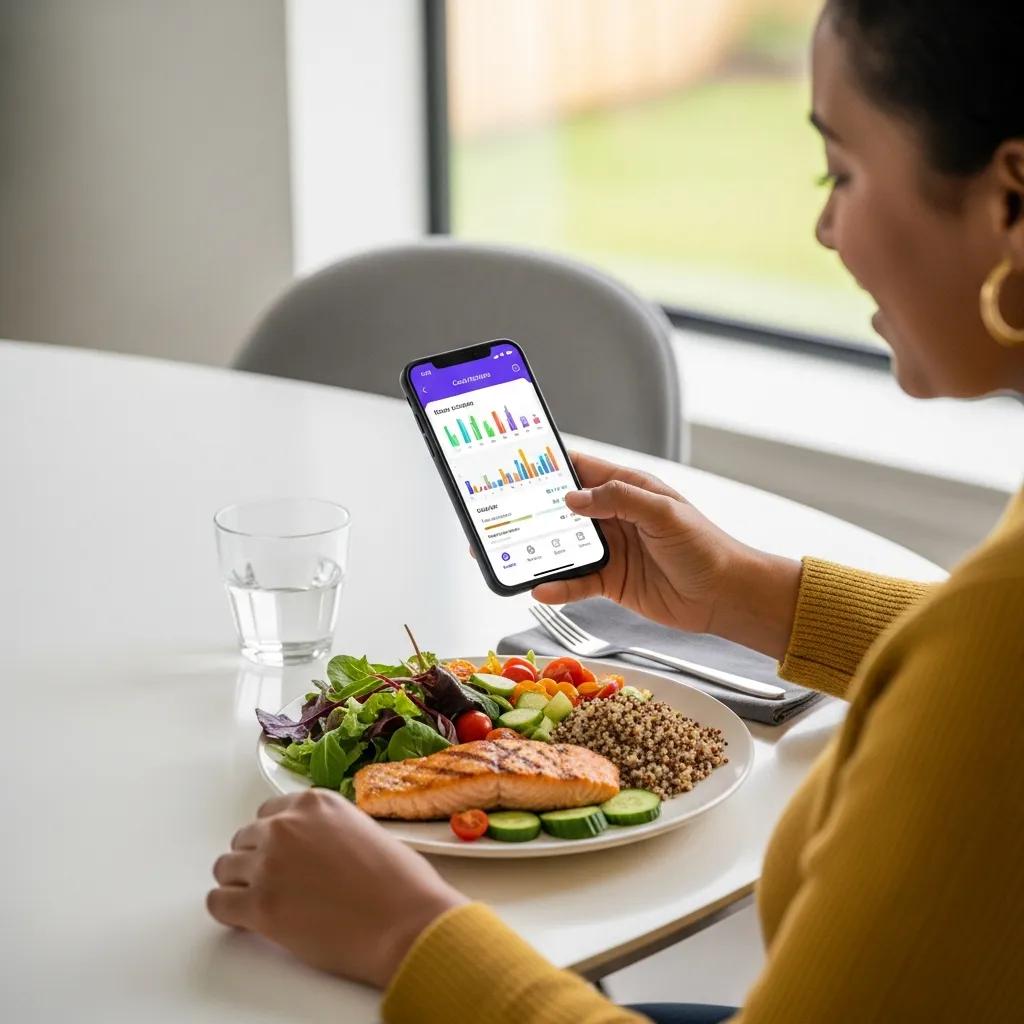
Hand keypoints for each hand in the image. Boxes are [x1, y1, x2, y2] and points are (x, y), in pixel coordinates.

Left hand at [207, 789, 466, 987]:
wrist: (405, 920)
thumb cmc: (400, 882)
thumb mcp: (365, 831)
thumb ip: (330, 832)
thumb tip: (318, 852)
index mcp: (315, 803)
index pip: (270, 812)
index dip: (275, 837)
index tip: (282, 855)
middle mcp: (286, 826)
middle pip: (245, 838)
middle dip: (256, 860)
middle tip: (277, 884)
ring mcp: (269, 863)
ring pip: (225, 868)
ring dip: (240, 884)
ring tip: (264, 903)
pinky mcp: (259, 904)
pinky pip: (218, 903)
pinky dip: (228, 911)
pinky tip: (248, 920)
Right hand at [533, 452, 801, 657]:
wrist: (724, 595)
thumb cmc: (705, 547)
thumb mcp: (664, 513)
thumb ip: (619, 499)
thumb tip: (575, 498)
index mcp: (628, 490)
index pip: (581, 470)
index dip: (550, 466)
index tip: (520, 465)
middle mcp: (614, 517)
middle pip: (563, 510)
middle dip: (533, 510)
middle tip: (502, 513)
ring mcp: (611, 550)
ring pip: (563, 547)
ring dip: (539, 551)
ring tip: (510, 554)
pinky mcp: (610, 581)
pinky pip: (576, 582)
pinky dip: (557, 586)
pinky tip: (541, 588)